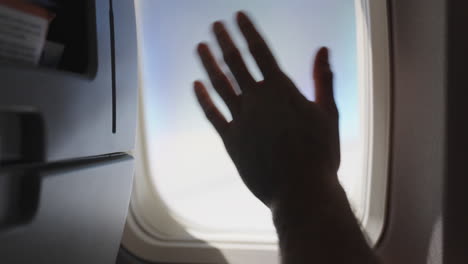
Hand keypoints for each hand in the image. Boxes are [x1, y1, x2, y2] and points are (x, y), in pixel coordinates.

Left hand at [194, 12, 339, 206]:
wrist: (300, 191)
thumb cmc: (320, 154)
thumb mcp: (328, 113)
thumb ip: (323, 80)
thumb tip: (323, 50)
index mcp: (281, 90)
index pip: (260, 52)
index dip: (247, 31)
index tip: (237, 16)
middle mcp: (257, 99)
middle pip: (235, 63)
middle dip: (224, 41)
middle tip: (215, 26)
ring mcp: (241, 119)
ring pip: (219, 84)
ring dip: (209, 64)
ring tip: (200, 47)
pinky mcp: (230, 140)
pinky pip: (212, 114)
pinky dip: (203, 98)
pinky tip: (196, 85)